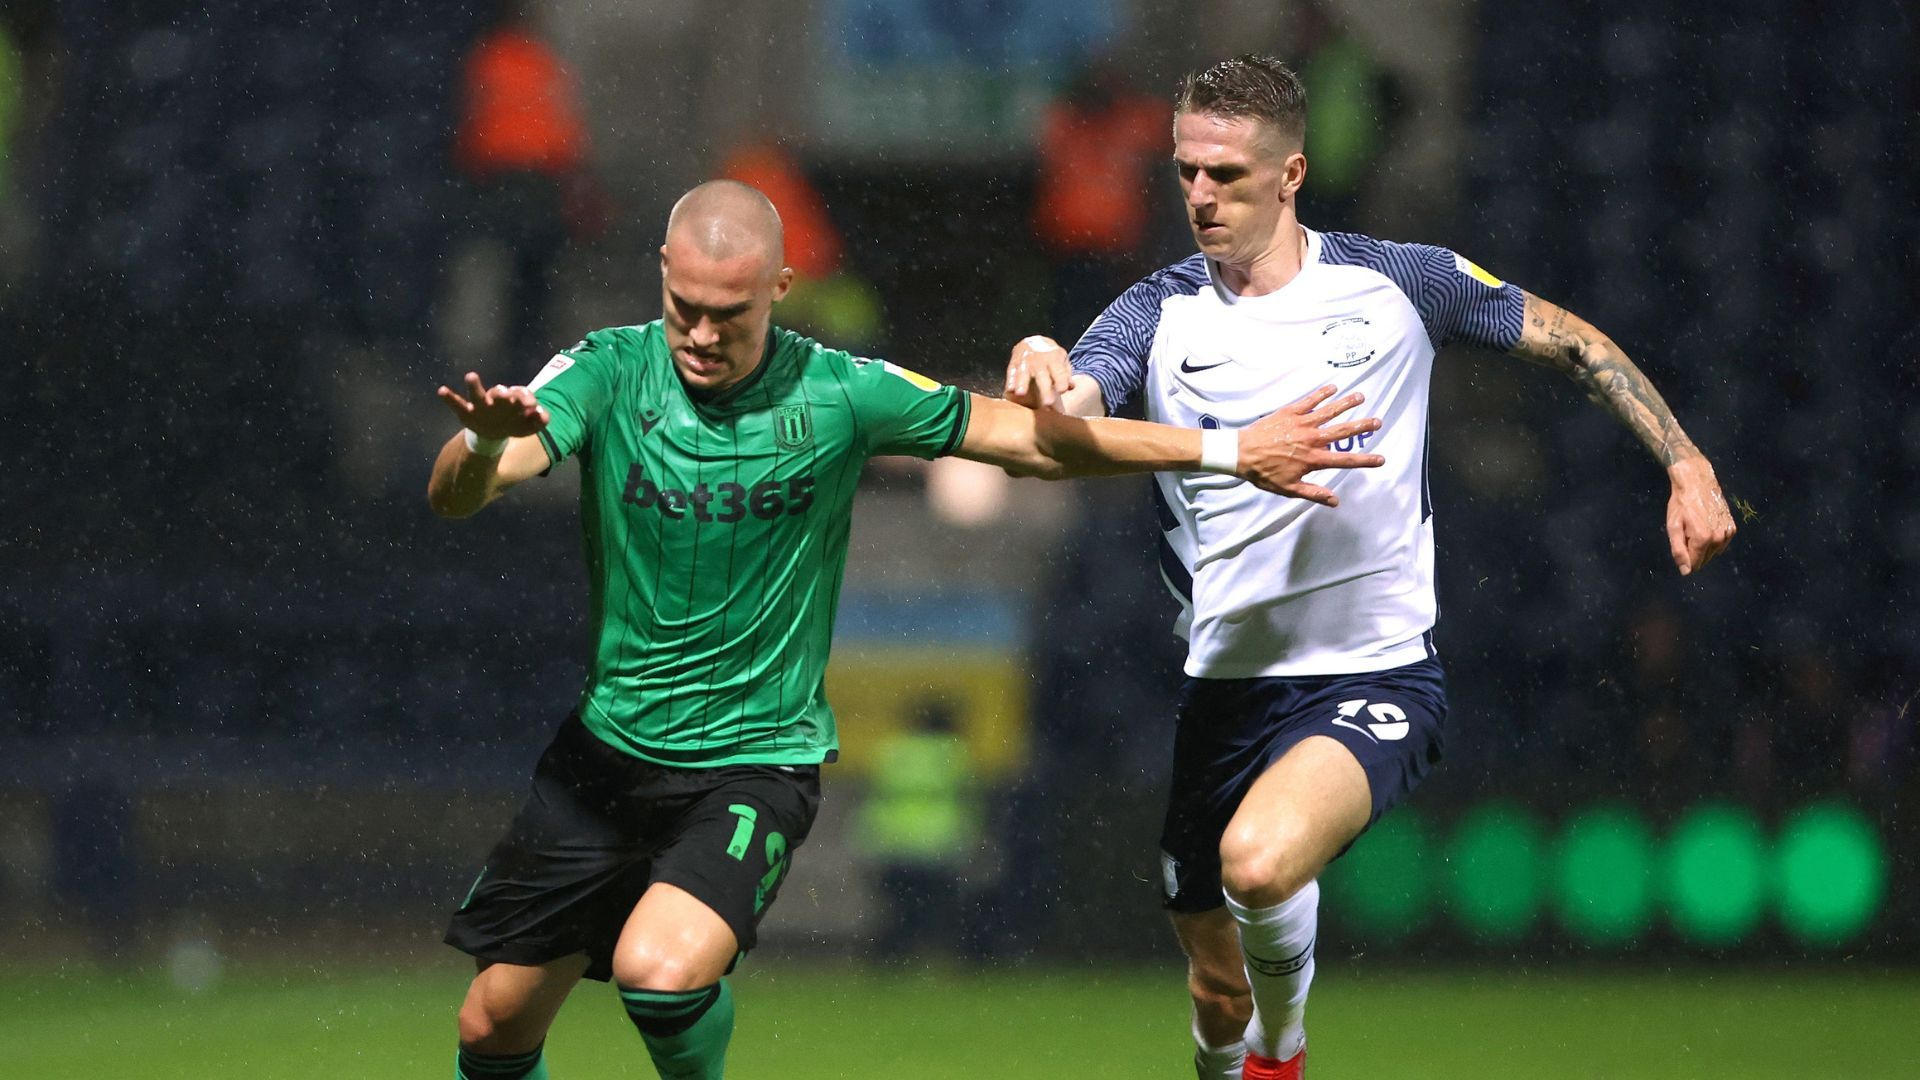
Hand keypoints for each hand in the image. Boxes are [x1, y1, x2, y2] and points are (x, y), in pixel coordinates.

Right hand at [436, 372, 550, 439]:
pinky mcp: (466, 412)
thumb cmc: (513, 424)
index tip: (532, 405)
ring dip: (474, 386)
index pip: (520, 395)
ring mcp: (480, 405)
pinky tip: (441, 391)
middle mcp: (496, 399)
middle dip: (503, 393)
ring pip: (477, 394)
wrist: (495, 434)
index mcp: (513, 400)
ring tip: (470, 376)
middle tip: (505, 393)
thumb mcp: (529, 426)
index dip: (526, 399)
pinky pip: (456, 404)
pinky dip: (449, 398)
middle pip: (500, 392)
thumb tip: (545, 416)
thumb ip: (539, 420)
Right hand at [1004, 335, 1072, 409]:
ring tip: (1021, 394)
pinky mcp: (1014, 363)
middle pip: (1042, 374)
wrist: (1032, 341)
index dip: (1061, 380)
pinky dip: (1011, 380)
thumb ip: (1066, 374)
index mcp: (1054, 358)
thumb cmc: (1050, 356)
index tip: (1062, 391)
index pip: (1059, 371)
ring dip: (1022, 383)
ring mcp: (1025, 361)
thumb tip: (1071, 387)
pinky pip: (1011, 371)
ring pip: (1023, 372)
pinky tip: (1010, 389)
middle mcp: (1039, 360)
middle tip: (1048, 403)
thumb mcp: (1062, 360)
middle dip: (1045, 388)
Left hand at [1236, 385, 1384, 504]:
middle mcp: (1312, 439)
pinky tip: (1333, 387)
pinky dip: (1322, 393)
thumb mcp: (1289, 489)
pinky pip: (1309, 401)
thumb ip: (1314, 493)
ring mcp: (1302, 424)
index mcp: (1313, 459)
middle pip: (1343, 432)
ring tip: (1361, 396)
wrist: (1241, 454)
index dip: (1365, 461)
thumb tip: (1335, 501)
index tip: (1381, 459)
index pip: (1345, 461)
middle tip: (1378, 421)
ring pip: (1329, 412)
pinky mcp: (1290, 412)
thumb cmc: (1264, 473)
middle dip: (1362, 426)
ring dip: (1346, 403)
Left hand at [1665, 456, 1734, 574]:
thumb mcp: (1673, 527)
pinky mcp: (1733, 528)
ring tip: (1696, 528)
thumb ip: (1679, 551)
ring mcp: (1728, 533)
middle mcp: (1719, 539)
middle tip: (1687, 533)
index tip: (1681, 544)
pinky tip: (1706, 526)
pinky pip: (1721, 544)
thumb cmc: (1681, 504)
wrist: (1697, 483)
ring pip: (1713, 553)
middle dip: (1694, 552)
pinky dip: (1713, 540)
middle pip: (1704, 560)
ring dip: (1703, 547)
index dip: (1685, 559)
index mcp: (1703, 539)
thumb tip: (1686, 571)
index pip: (1695, 564)